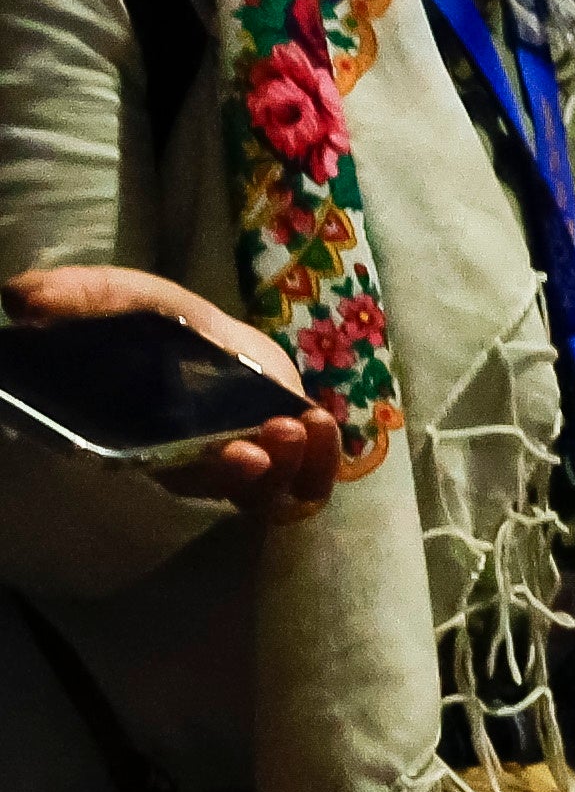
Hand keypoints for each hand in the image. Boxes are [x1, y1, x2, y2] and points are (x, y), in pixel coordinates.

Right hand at [3, 266, 337, 513]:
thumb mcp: (120, 298)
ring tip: (303, 425)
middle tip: (261, 446)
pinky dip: (326, 460)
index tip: (234, 453)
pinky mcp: (288, 461)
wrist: (209, 336)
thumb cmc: (158, 323)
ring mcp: (248, 465)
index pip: (171, 475)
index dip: (202, 474)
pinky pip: (310, 482)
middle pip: (229, 493)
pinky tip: (322, 424)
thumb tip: (18, 299)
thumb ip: (77, 297)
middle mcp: (199, 464)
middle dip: (253, 477)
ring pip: (274, 494)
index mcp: (152, 441)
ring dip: (296, 467)